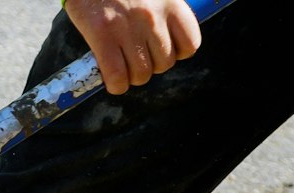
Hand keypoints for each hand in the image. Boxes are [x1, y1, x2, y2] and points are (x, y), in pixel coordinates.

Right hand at [64, 0, 202, 94]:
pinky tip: (111, 79)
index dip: (176, 53)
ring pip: (142, 74)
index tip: (161, 48)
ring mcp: (128, 28)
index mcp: (170, 2)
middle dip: (151, 65)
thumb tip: (162, 39)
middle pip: (164, 64)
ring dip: (132, 76)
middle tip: (136, 56)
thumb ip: (162, 11)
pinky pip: (117, 77)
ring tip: (121, 64)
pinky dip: (116, 85)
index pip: (190, 44)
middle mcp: (153, 17)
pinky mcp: (103, 36)